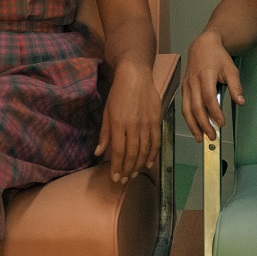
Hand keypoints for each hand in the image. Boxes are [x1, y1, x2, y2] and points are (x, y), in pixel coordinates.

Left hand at [97, 62, 162, 183]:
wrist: (136, 75)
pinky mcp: (157, 120)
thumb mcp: (107, 112)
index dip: (117, 166)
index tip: (115, 177)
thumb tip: (99, 153)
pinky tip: (148, 163)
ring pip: (145, 150)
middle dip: (127, 169)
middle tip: (123, 180)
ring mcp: (147, 123)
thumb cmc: (118, 93)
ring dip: (139, 165)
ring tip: (134, 174)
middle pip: (132, 153)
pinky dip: (152, 154)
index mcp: (119, 123)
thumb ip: (105, 133)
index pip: (119, 151)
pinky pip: (155, 141)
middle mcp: (134, 125)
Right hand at [181, 30, 243, 143]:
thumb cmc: (218, 58)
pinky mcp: (183, 89)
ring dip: (193, 125)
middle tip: (212, 136)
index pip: (208, 97)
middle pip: (196, 107)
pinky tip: (195, 128)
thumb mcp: (231, 69)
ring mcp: (186, 86)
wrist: (202, 46)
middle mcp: (193, 82)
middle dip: (203, 124)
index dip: (214, 112)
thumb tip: (241, 102)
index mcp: (205, 76)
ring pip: (187, 109)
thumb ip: (236, 86)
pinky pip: (184, 107)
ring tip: (201, 138)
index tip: (222, 123)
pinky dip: (189, 119)